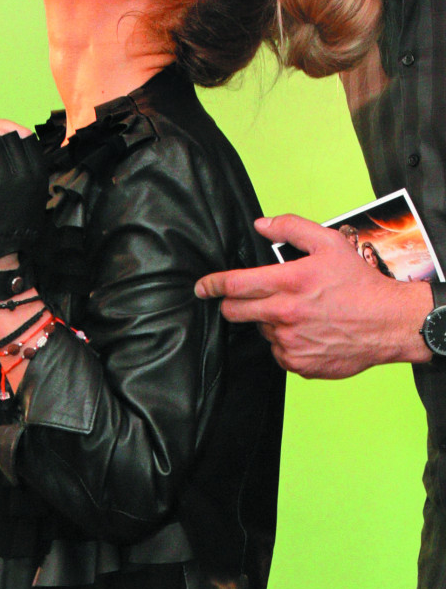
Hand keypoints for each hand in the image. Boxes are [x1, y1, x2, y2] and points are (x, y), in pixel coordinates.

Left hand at [195, 214, 432, 376]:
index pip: (234, 285)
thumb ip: (291, 228)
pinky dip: (287, 342)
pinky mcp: (298, 363)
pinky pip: (279, 352)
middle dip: (234, 305)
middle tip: (247, 299)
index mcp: (289, 283)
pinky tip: (309, 332)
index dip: (212, 285)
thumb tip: (261, 225)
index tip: (202, 287)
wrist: (387, 323)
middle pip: (237, 312)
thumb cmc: (360, 283)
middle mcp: (284, 315)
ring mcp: (290, 342)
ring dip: (270, 322)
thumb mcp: (329, 243)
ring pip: (261, 331)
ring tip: (301, 314)